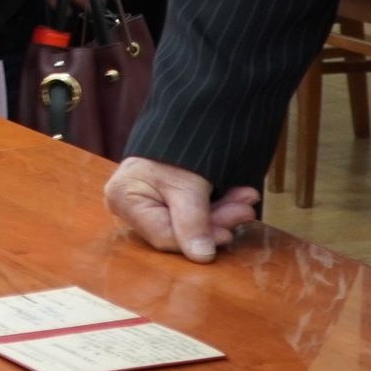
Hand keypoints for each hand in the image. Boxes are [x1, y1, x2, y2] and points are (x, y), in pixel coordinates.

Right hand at [104, 157, 260, 261]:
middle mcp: (132, 205)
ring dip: (223, 212)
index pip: (163, 235)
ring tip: (246, 199)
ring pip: (191, 222)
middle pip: (179, 230)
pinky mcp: (168, 199)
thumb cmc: (177, 146)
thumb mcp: (187, 185)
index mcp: (124, 199)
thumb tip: (202, 257)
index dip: (198, 239)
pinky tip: (238, 197)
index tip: (228, 232)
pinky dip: (218, 205)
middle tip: (245, 210)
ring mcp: (149, 202)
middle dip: (217, 220)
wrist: (187, 112)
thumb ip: (193, 221)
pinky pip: (194, 212)